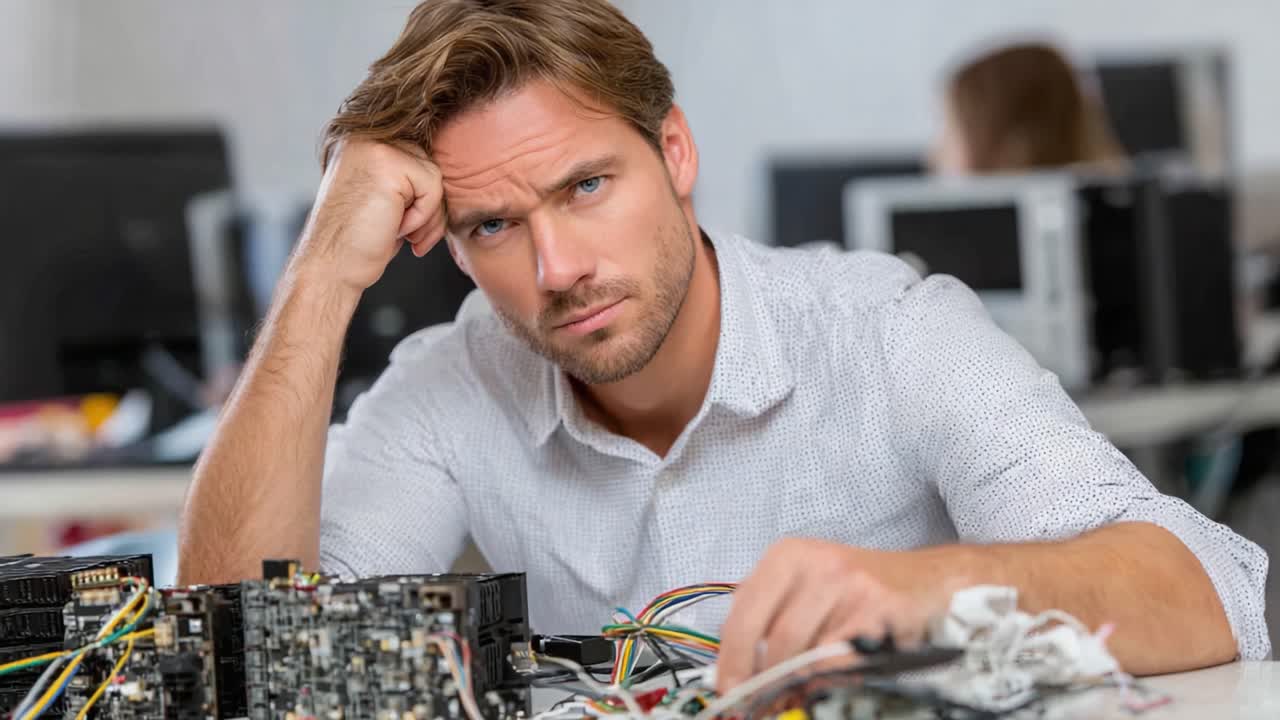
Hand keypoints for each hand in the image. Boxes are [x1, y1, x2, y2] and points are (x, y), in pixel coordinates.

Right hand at [294, 139, 445, 292]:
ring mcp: (373, 146)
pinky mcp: (387, 162)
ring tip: (402, 234)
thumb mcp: (381, 199)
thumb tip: (444, 175)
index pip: (414, 158)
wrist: (330, 266)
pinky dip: (423, 216)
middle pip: (426, 164)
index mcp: (358, 143)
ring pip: (433, 175)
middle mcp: (362, 138)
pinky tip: (396, 229)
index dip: (419, 197)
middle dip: (429, 207)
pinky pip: (432, 185)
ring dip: (428, 215)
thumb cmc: (356, 242)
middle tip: (411, 237)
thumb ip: (403, 178)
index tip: (406, 228)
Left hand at [716, 538, 950, 693]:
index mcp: (787, 556)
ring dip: (804, 683)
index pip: (744, 614)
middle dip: (769, 681)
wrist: (926, 579)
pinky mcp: (884, 609)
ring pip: (813, 653)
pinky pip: (847, 659)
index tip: (728, 690)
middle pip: (777, 639)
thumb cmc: (856, 589)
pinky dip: (836, 677)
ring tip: (803, 691)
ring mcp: (854, 585)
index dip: (732, 660)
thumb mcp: (803, 589)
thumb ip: (767, 622)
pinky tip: (836, 677)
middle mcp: (818, 564)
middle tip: (765, 705)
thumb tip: (733, 673)